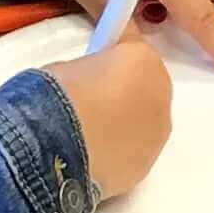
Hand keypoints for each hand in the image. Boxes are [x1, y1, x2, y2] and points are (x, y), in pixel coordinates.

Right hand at [46, 31, 176, 202]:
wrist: (53, 148)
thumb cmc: (56, 99)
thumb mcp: (66, 65)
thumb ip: (90, 66)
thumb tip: (87, 77)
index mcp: (144, 59)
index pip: (131, 45)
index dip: (111, 49)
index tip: (97, 56)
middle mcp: (160, 95)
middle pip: (144, 85)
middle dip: (122, 87)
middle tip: (89, 96)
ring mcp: (156, 135)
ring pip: (142, 121)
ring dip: (122, 121)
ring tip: (87, 130)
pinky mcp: (145, 168)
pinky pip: (133, 150)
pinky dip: (117, 150)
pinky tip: (90, 152)